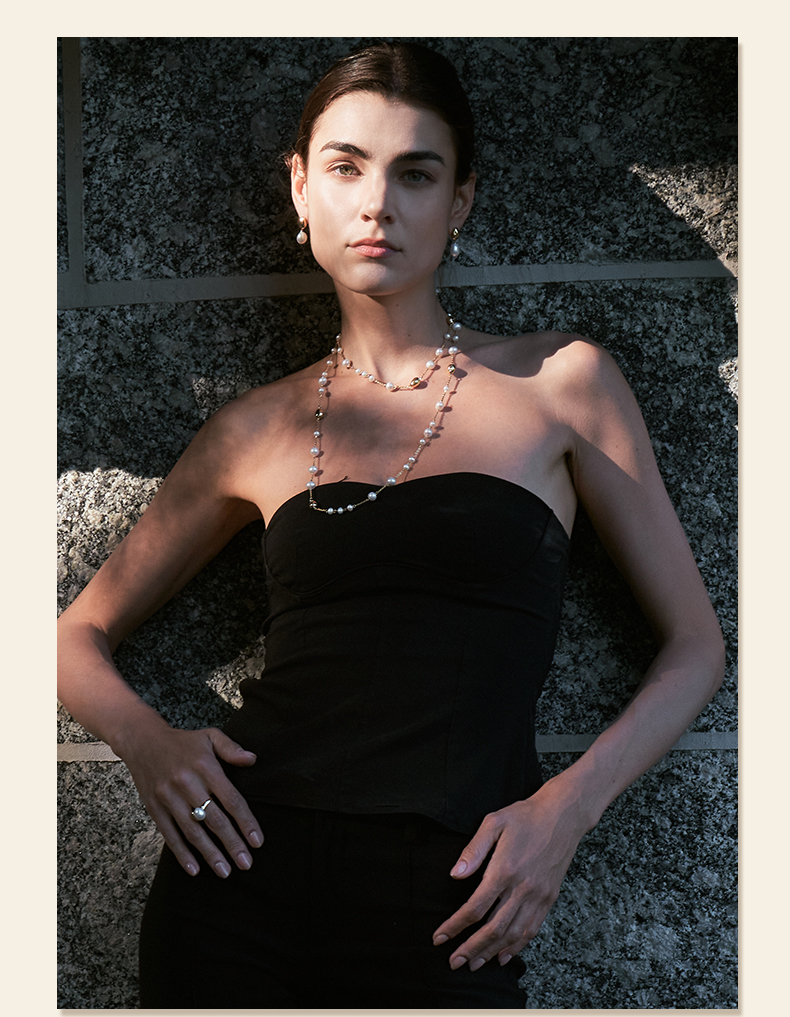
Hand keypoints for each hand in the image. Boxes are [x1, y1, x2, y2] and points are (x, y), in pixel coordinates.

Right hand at [121, 723, 263, 877]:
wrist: (142, 742)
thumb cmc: (183, 742)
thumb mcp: (210, 736)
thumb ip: (231, 749)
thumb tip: (252, 760)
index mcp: (204, 767)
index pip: (230, 799)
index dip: (245, 822)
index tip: (257, 841)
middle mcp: (187, 784)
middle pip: (214, 819)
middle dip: (232, 844)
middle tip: (246, 863)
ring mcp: (168, 798)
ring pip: (192, 831)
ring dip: (210, 854)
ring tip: (225, 871)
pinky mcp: (154, 808)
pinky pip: (169, 835)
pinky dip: (182, 853)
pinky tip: (194, 869)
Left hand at [431, 783, 585, 970]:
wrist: (563, 815)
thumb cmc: (525, 816)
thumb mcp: (494, 822)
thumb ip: (473, 850)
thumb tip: (455, 874)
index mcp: (504, 870)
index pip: (475, 907)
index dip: (455, 926)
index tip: (439, 937)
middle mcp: (522, 888)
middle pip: (493, 929)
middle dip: (470, 949)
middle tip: (453, 962)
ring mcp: (538, 896)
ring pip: (512, 934)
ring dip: (491, 952)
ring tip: (474, 964)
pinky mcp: (549, 898)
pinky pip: (531, 929)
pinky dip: (517, 947)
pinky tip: (504, 955)